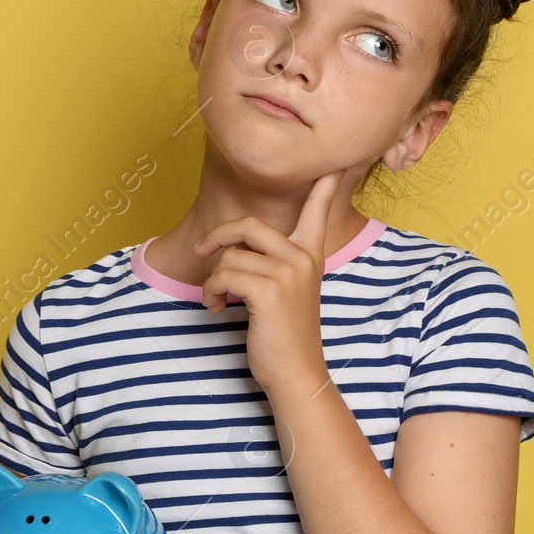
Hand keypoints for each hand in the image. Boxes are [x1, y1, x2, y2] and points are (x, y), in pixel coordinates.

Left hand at [192, 171, 343, 394]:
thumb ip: (272, 262)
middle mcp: (302, 258)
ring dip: (212, 279)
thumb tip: (233, 246)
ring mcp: (288, 273)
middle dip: (217, 237)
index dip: (323, 183)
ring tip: (217, 299)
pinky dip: (211, 292)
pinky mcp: (269, 290)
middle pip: (249, 225)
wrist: (295, 373)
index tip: (332, 160)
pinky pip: (224, 275)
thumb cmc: (284, 334)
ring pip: (230, 255)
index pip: (317, 209)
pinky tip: (217, 307)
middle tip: (201, 253)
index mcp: (310, 254)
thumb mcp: (285, 290)